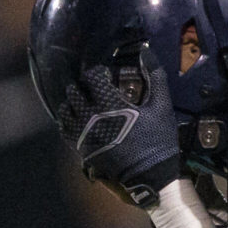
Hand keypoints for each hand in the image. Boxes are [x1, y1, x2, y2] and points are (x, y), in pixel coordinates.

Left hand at [57, 47, 179, 207]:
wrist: (152, 177)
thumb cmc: (159, 141)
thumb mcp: (162, 107)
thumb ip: (155, 77)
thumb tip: (147, 50)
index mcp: (111, 104)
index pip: (92, 76)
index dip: (99, 73)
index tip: (107, 78)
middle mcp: (92, 117)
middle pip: (74, 91)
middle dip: (84, 87)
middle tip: (95, 91)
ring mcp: (85, 134)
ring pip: (65, 110)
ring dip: (74, 103)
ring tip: (85, 105)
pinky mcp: (82, 149)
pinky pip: (65, 130)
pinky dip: (69, 121)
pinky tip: (79, 120)